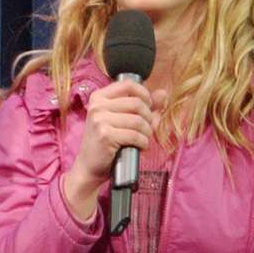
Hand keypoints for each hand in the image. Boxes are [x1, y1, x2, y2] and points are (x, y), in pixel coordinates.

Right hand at [61, 79, 163, 215]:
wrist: (89, 167)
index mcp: (99, 97)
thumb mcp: (122, 120)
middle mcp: (97, 106)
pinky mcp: (105, 135)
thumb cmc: (107, 143)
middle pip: (137, 103)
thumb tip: (163, 94)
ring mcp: (100, 120)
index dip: (144, 95)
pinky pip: (135, 135)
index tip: (147, 108)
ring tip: (142, 140)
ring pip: (138, 120)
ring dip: (147, 133)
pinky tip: (139, 147)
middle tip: (145, 130)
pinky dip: (143, 143)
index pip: (129, 85)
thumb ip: (143, 105)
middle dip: (148, 118)